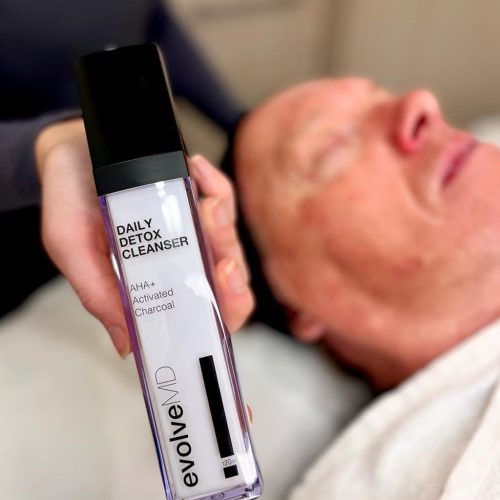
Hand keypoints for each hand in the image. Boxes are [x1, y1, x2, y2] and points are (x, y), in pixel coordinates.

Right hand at [35, 119, 253, 356]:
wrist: (71, 150)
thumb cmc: (71, 203)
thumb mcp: (72, 249)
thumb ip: (97, 294)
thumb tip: (128, 346)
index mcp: (154, 287)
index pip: (199, 317)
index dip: (219, 319)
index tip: (217, 305)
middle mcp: (180, 263)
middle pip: (227, 285)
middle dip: (233, 278)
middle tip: (221, 264)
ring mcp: (192, 232)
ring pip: (229, 242)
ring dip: (223, 227)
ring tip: (205, 207)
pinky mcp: (197, 199)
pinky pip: (222, 198)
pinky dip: (217, 187)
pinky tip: (198, 169)